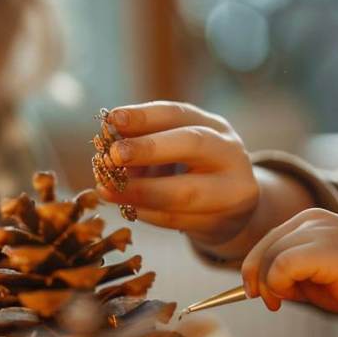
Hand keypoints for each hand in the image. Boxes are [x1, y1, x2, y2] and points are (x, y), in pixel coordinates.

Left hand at [96, 102, 258, 246]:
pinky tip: (126, 207)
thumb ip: (145, 141)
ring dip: (138, 191)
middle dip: (148, 149)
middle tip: (112, 155)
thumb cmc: (192, 170)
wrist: (232, 211)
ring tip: (105, 189)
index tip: (112, 119)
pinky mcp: (222, 223)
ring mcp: (232, 190)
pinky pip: (177, 220)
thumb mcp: (174, 149)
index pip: (179, 114)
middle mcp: (228, 153)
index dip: (144, 116)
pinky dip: (146, 213)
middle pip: (193, 144)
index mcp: (214, 127)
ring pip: (184, 192)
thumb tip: (107, 139)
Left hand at [241, 208, 337, 329]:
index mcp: (311, 220)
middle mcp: (313, 220)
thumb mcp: (315, 277)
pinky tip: (292, 296)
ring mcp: (320, 231)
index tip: (257, 292)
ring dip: (270, 284)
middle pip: (264, 247)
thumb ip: (287, 273)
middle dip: (257, 277)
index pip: (267, 240)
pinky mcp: (325, 248)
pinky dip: (279, 284)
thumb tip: (257, 283)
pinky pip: (281, 265)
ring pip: (270, 257)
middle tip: (269, 302)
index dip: (255, 267)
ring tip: (286, 300)